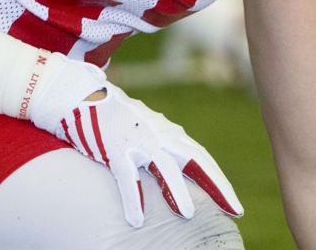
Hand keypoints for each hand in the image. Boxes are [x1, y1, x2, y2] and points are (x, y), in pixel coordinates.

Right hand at [27, 58, 241, 226]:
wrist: (81, 95)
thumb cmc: (115, 117)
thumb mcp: (147, 128)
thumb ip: (165, 144)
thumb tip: (185, 163)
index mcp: (168, 133)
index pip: (200, 157)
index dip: (218, 181)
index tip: (234, 204)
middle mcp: (159, 135)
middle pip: (195, 160)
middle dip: (216, 186)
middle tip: (234, 210)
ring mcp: (137, 140)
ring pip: (163, 167)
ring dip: (176, 191)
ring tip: (190, 213)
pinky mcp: (113, 147)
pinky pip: (125, 175)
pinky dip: (133, 197)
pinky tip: (137, 219)